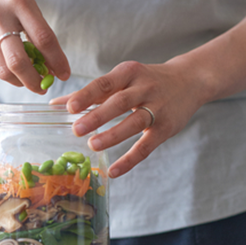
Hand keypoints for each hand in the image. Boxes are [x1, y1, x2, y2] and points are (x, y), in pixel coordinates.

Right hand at [0, 0, 70, 93]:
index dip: (56, 60)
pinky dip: (9, 74)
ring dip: (21, 82)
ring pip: (4, 70)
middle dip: (35, 81)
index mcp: (19, 3)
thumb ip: (38, 30)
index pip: (43, 39)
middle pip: (19, 61)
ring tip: (31, 81)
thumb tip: (51, 64)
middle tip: (45, 86)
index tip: (64, 74)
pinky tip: (17, 71)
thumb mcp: (25, 4)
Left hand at [50, 60, 213, 177]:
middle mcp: (144, 88)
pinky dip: (130, 159)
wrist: (190, 81)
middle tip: (76, 129)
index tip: (69, 106)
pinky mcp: (166, 128)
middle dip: (97, 115)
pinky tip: (113, 170)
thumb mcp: (122, 80)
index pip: (105, 83)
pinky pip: (147, 146)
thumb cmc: (146, 81)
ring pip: (134, 122)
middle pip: (119, 102)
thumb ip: (91, 93)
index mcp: (129, 73)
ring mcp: (157, 108)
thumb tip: (55, 104)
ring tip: (93, 145)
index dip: (87, 95)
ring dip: (113, 135)